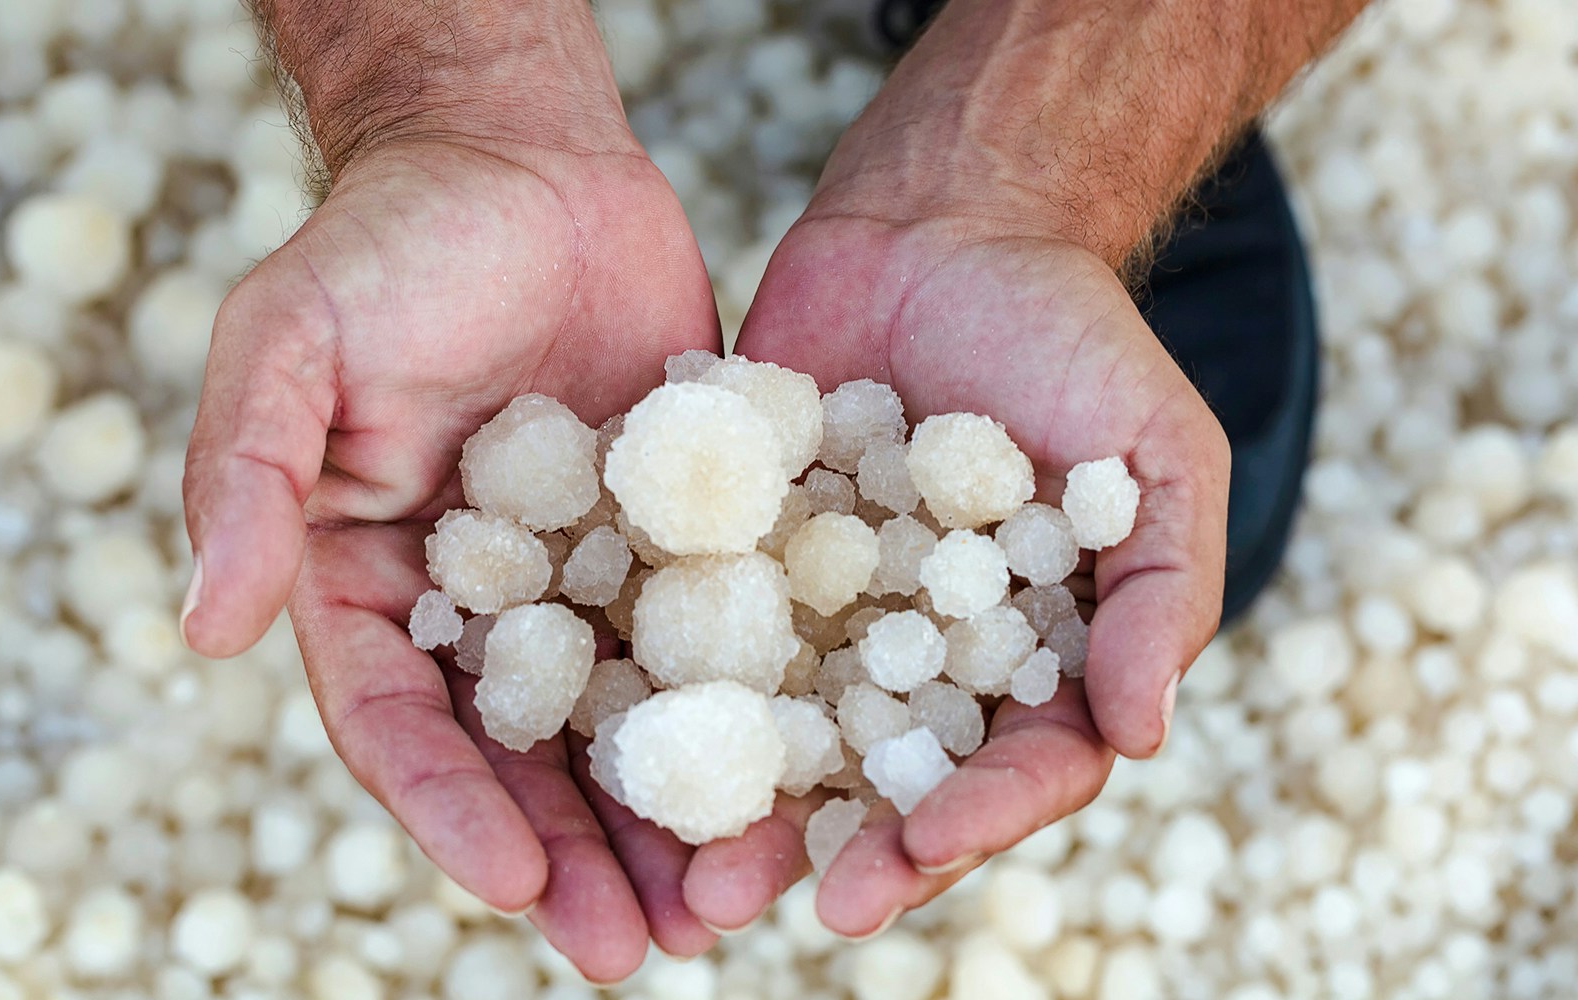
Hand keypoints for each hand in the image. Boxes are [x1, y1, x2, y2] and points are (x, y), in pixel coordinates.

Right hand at [180, 131, 723, 978]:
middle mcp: (482, 601)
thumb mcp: (291, 344)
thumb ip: (247, 480)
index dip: (453, 815)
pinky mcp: (678, 532)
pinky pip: (711, 632)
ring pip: (626, 718)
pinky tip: (797, 772)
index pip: (405, 726)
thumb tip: (204, 632)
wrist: (526, 162)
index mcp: (372, 582)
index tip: (519, 894)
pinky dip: (746, 707)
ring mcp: (586, 574)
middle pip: (525, 755)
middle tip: (642, 951)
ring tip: (724, 907)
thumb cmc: (394, 243)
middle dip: (578, 856)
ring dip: (669, 815)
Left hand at [713, 211, 1228, 935]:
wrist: (946, 228)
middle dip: (828, 849)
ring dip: (734, 807)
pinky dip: (669, 692)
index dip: (969, 821)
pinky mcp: (744, 557)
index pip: (1012, 769)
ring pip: (784, 734)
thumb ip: (1162, 591)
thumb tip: (1145, 738)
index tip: (913, 855)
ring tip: (678, 872)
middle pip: (884, 781)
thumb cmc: (1074, 341)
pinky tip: (619, 739)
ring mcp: (830, 612)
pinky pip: (704, 635)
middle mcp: (926, 658)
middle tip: (755, 908)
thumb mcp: (1160, 456)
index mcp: (1033, 659)